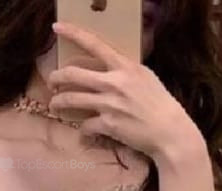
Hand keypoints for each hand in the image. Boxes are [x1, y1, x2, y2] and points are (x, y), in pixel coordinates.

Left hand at [47, 22, 208, 168]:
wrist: (170, 131)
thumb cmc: (161, 104)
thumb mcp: (146, 77)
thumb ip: (125, 71)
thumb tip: (108, 67)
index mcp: (125, 67)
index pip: (94, 44)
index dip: (73, 33)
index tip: (57, 27)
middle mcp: (114, 82)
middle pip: (72, 74)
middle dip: (55, 78)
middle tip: (52, 82)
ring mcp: (109, 104)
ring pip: (70, 99)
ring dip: (58, 103)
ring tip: (55, 105)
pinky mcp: (108, 124)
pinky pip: (84, 125)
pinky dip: (82, 129)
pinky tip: (85, 130)